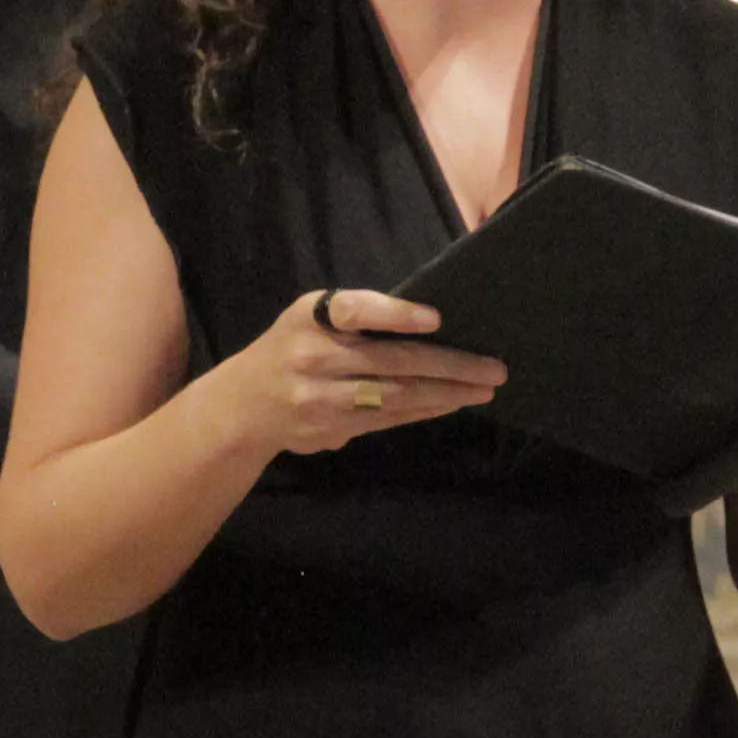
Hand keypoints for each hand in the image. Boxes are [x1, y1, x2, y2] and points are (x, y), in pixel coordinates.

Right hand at [226, 288, 502, 456]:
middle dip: (449, 365)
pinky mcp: (332, 428)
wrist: (244, 406)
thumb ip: (354, 315)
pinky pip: (388, 418)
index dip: (394, 314)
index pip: (354, 310)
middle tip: (493, 367)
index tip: (435, 319)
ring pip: (396, 395)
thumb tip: (425, 321)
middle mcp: (314, 357)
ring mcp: (323, 398)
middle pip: (391, 361)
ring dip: (446, 393)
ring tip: (483, 388)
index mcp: (311, 318)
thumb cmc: (289, 348)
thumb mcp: (307, 317)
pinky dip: (425, 410)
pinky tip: (452, 403)